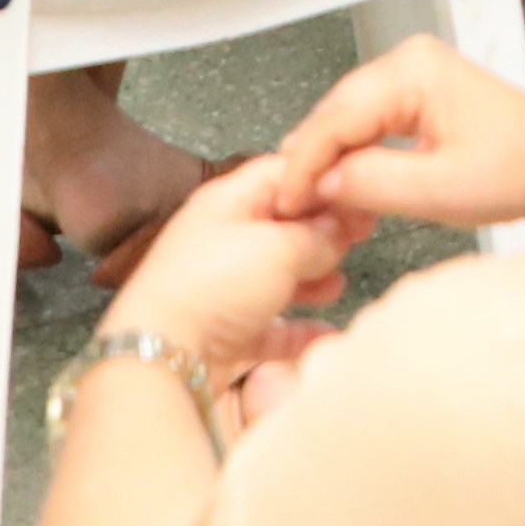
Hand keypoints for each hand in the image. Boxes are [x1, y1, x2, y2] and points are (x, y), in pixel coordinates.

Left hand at [95, 158, 349, 373]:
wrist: (164, 352)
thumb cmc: (211, 286)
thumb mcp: (279, 248)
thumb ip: (319, 236)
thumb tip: (341, 230)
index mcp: (228, 201)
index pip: (282, 173)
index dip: (323, 180)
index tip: (359, 194)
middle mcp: (222, 239)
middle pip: (282, 225)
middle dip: (322, 230)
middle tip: (360, 236)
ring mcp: (222, 287)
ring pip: (277, 275)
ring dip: (311, 278)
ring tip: (339, 282)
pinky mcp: (225, 331)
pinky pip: (270, 325)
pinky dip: (298, 329)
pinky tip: (324, 333)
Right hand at [269, 37, 524, 232]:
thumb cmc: (519, 168)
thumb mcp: (439, 190)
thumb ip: (372, 184)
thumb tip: (323, 184)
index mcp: (412, 72)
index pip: (334, 118)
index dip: (303, 165)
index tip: (287, 201)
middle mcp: (408, 63)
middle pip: (333, 113)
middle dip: (308, 161)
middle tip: (290, 206)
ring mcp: (411, 75)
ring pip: (344, 117)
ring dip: (327, 159)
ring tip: (312, 201)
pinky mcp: (416, 94)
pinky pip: (366, 121)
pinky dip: (350, 153)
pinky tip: (342, 183)